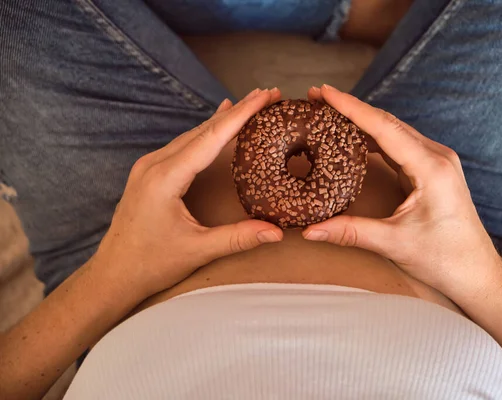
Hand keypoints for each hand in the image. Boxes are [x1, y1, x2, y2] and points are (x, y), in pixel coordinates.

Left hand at [93, 88, 283, 298]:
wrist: (113, 274)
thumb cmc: (150, 263)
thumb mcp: (198, 250)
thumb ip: (238, 238)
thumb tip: (277, 232)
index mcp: (165, 178)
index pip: (211, 138)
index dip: (241, 115)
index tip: (264, 96)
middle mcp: (155, 164)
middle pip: (204, 129)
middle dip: (238, 110)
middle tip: (268, 94)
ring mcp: (149, 166)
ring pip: (193, 134)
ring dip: (223, 119)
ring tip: (251, 104)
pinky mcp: (150, 173)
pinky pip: (183, 144)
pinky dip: (206, 132)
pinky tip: (217, 121)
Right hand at [304, 85, 501, 300]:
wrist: (476, 274)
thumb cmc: (445, 258)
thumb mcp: (394, 243)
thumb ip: (350, 232)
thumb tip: (310, 231)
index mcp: (431, 167)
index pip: (383, 128)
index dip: (351, 108)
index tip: (324, 92)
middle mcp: (436, 157)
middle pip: (387, 122)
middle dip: (351, 109)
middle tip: (318, 98)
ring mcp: (436, 162)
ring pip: (393, 131)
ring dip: (362, 121)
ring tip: (330, 113)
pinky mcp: (431, 172)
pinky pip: (398, 146)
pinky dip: (373, 138)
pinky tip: (354, 138)